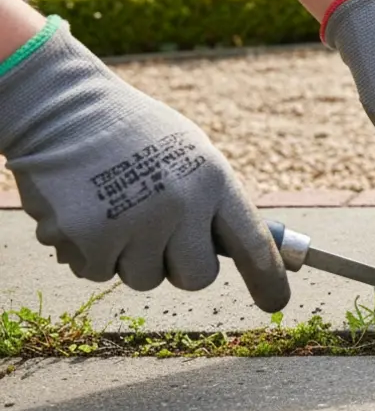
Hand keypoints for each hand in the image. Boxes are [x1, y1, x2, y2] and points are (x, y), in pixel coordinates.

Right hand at [0, 19, 289, 311]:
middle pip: (198, 277)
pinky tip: (83, 211)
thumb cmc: (134, 134)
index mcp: (213, 180)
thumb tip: (253, 252)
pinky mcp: (87, 237)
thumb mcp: (192, 155)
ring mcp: (134, 222)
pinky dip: (87, 252)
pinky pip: (96, 272)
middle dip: (180, 267)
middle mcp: (180, 203)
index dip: (269, 279)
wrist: (60, 108)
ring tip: (114, 209)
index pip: (254, 243)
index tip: (276, 302)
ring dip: (128, 257)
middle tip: (158, 235)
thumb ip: (216, 202)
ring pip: (143, 279)